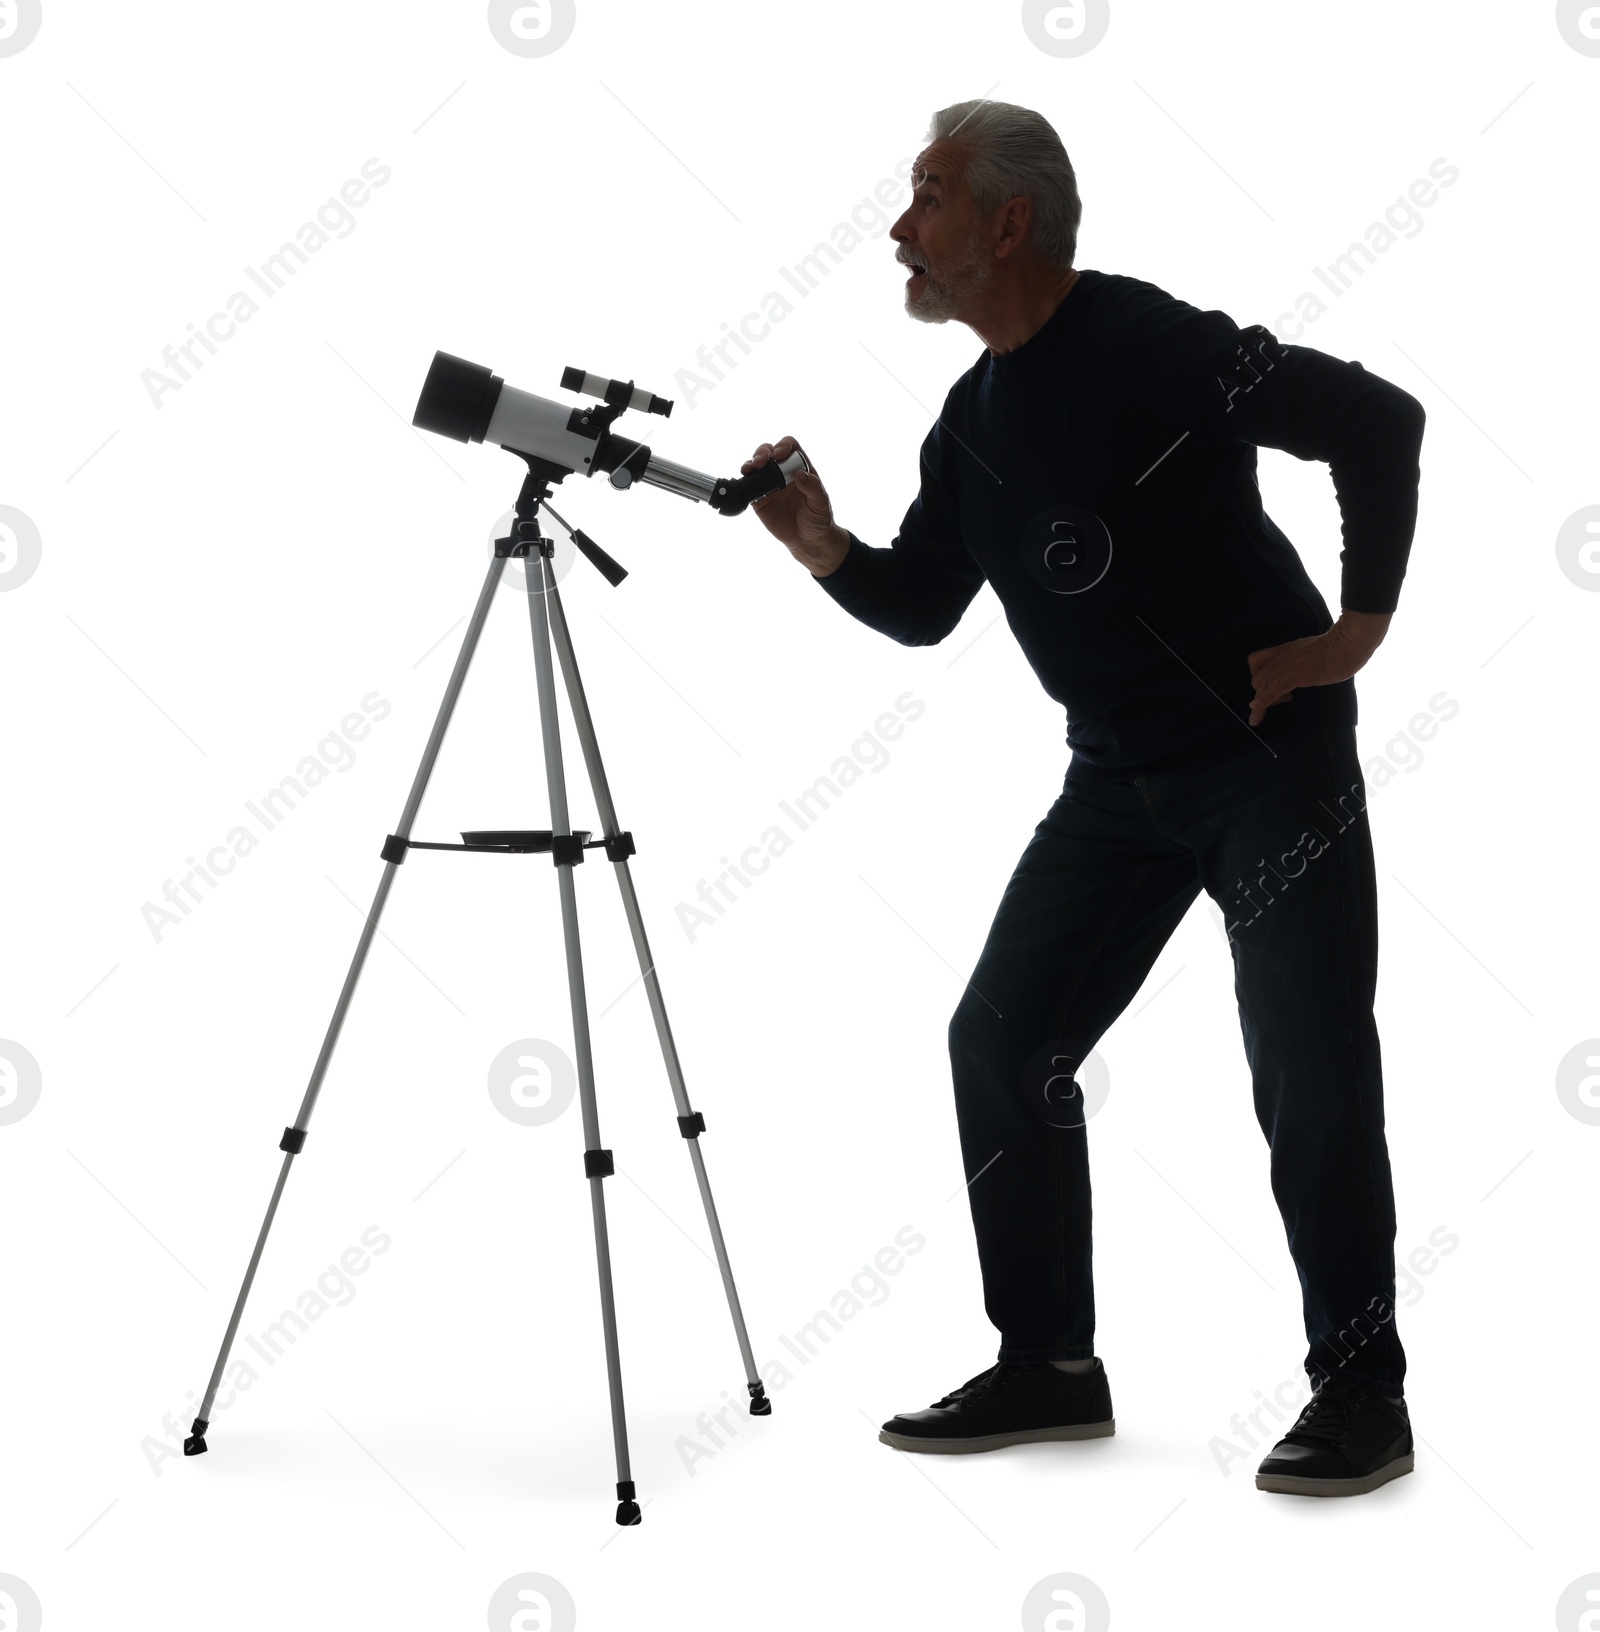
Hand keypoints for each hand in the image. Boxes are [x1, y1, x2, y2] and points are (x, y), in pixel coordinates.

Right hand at [742, 436, 850, 575]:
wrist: (806, 540)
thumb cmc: (818, 519)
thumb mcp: (820, 503)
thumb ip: (813, 487)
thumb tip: (800, 474)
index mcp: (800, 468)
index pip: (790, 447)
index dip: (783, 446)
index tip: (779, 455)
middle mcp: (783, 472)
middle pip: (769, 452)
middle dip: (762, 452)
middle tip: (760, 462)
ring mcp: (769, 484)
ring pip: (756, 466)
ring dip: (751, 463)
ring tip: (750, 469)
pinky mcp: (759, 499)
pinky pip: (749, 486)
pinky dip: (744, 481)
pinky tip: (744, 482)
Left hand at [1246, 610, 1391, 726]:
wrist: (1349, 644)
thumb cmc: (1339, 649)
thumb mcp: (1311, 653)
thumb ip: (1302, 661)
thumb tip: (1304, 671)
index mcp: (1285, 650)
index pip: (1256, 662)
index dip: (1259, 677)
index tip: (1273, 688)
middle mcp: (1281, 657)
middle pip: (1257, 678)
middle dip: (1262, 693)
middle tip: (1283, 700)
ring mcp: (1288, 666)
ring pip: (1261, 686)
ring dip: (1261, 702)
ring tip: (1265, 714)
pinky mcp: (1296, 675)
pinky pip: (1273, 689)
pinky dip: (1263, 701)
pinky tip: (1256, 711)